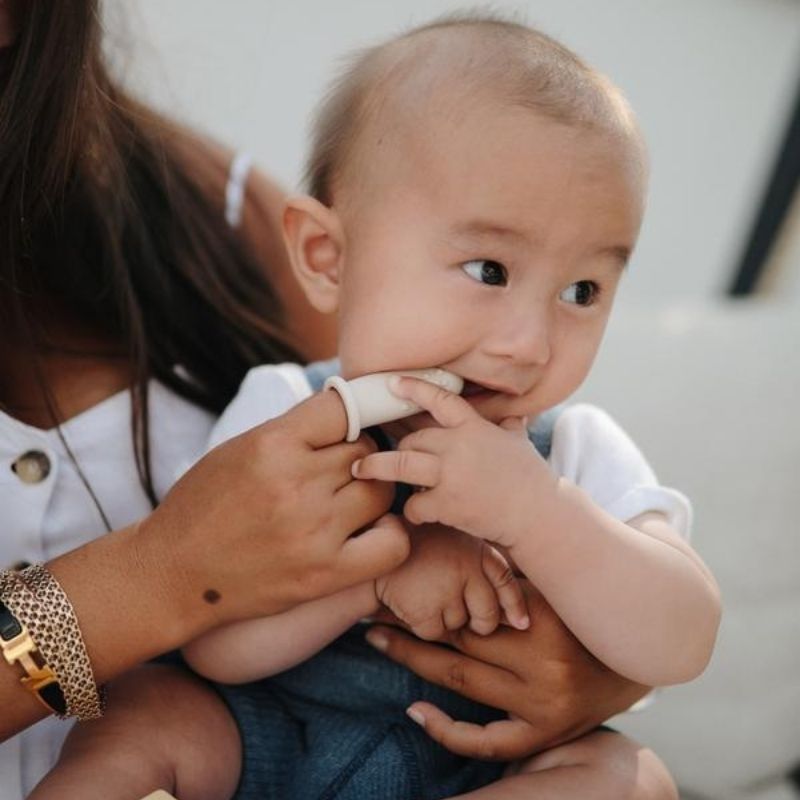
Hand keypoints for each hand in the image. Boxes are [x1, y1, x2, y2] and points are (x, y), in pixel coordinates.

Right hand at [138, 389, 409, 631]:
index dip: (351, 413)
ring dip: (370, 492)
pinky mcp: (325, 574)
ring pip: (380, 490)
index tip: (348, 426)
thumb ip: (296, 430)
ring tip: (347, 500)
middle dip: (356, 456)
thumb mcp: (240, 448)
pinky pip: (392, 544)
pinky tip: (368, 531)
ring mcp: (314, 532)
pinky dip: (389, 534)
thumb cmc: (205, 505)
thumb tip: (353, 410)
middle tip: (337, 471)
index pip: (344, 407)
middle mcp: (295, 485)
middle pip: (364, 450)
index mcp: (270, 445)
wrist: (172, 572)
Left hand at [354, 376, 555, 547]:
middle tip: (388, 455)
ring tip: (360, 470)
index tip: (391, 382)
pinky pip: (415, 504)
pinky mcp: (448, 504)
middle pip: (412, 439)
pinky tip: (420, 514)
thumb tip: (514, 414)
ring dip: (377, 468)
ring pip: (400, 464)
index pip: (440, 400)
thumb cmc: (531, 479)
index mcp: (475, 428)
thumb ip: (509, 426)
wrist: (541, 516)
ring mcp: (451, 474)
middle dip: (401, 447)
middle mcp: (459, 446)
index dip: (414, 388)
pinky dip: (414, 510)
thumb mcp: (519, 442)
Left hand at [365, 581, 649, 760]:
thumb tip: (460, 527)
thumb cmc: (586, 608)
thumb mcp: (556, 578)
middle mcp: (546, 666)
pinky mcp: (545, 735)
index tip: (395, 577)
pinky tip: (415, 711)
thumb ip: (513, 564)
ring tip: (379, 640)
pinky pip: (489, 742)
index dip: (430, 592)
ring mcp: (544, 707)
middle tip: (373, 608)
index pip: (474, 605)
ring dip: (415, 661)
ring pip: (464, 683)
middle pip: (462, 642)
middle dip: (413, 623)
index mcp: (548, 619)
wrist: (639, 658)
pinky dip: (449, 731)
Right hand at [375, 523, 529, 639]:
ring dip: (442, 617)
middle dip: (476, 622)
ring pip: (457, 626)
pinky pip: (433, 633)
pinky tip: (410, 598)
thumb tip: (516, 614)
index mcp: (477, 549)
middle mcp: (468, 569)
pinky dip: (420, 622)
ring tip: (424, 588)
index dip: (514, 607)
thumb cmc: (416, 540)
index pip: (507, 584)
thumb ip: (481, 566)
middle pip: (487, 617)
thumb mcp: (455, 540)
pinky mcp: (424, 609)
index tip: (521, 624)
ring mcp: (446, 590)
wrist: (370, 538)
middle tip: (453, 604)